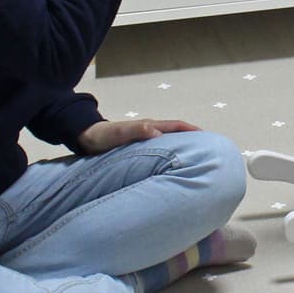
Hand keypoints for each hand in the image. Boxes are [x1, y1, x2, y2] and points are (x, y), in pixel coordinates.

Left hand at [76, 117, 199, 154]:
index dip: (192, 130)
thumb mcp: (119, 132)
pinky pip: (159, 151)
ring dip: (181, 148)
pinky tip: (169, 166)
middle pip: (176, 133)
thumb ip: (137, 130)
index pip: (176, 126)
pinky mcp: (138, 149)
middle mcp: (149, 131)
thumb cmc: (102, 136)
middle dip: (192, 140)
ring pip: (168, 142)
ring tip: (193, 160)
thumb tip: (158, 132)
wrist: (85, 138)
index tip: (207, 138)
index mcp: (149, 126)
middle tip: (207, 151)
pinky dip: (168, 155)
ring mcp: (144, 139)